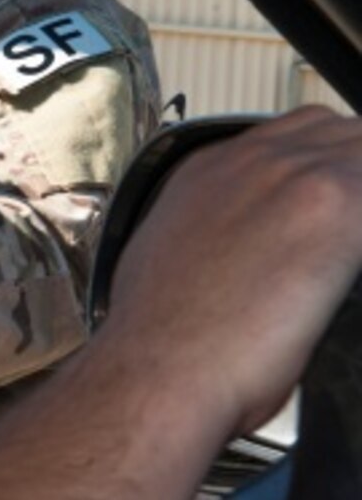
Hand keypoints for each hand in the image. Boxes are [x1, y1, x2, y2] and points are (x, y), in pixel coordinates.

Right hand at [105, 107, 361, 434]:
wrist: (158, 367)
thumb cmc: (160, 340)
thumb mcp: (168, 258)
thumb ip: (213, 234)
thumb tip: (245, 256)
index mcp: (208, 169)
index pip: (296, 134)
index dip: (326, 165)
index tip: (335, 208)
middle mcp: (251, 160)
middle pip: (342, 132)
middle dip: (356, 173)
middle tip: (349, 232)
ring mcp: (295, 176)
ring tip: (350, 250)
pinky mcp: (335, 207)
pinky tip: (354, 269)